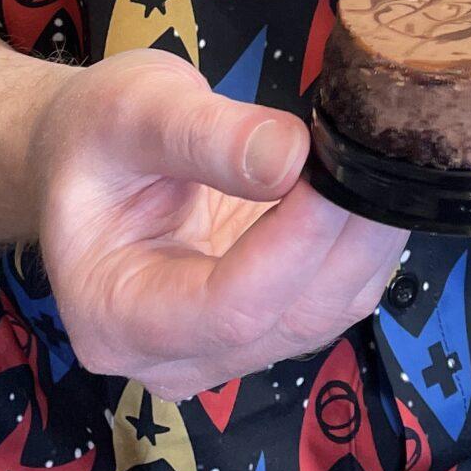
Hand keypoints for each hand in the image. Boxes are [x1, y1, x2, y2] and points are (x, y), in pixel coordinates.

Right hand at [29, 50, 408, 400]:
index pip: (227, 308)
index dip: (295, 245)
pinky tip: (370, 185)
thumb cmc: (92, 134)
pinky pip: (332, 296)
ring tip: (382, 156)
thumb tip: (291, 156)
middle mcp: (171, 359)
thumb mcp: (130, 111)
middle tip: (384, 151)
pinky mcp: (265, 325)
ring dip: (367, 239)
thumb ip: (203, 135)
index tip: (339, 169)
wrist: (87, 159)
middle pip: (289, 318)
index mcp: (114, 317)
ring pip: (325, 312)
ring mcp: (223, 351)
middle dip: (350, 238)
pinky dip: (361, 243)